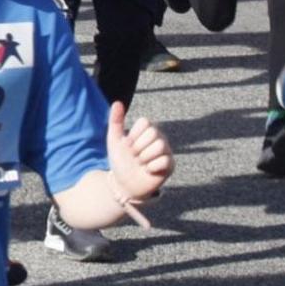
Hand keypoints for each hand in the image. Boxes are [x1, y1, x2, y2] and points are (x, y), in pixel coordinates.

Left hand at [104, 101, 171, 227]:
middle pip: (153, 133)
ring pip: (160, 146)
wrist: (123, 183)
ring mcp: (166, 152)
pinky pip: (164, 161)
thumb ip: (115, 121)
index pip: (145, 122)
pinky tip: (148, 170)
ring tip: (140, 163)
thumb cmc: (120, 161)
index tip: (127, 145)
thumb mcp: (114, 140)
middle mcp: (158, 139)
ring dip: (144, 157)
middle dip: (138, 147)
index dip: (133, 135)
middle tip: (134, 156)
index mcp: (146, 131)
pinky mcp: (170, 166)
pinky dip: (151, 167)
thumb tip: (117, 102)